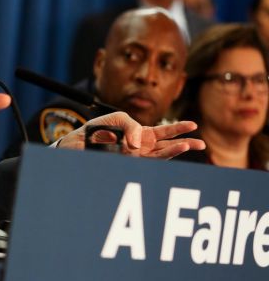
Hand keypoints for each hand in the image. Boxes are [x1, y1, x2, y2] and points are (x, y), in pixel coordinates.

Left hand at [58, 112, 205, 158]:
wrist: (77, 142)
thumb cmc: (97, 129)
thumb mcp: (117, 119)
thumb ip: (132, 126)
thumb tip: (139, 145)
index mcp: (140, 135)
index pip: (163, 132)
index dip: (178, 128)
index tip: (193, 125)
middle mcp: (141, 147)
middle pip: (167, 145)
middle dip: (185, 143)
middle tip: (202, 143)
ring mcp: (136, 155)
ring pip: (161, 154)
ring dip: (176, 150)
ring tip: (192, 146)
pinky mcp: (128, 162)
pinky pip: (147, 160)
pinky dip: (159, 156)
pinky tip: (168, 152)